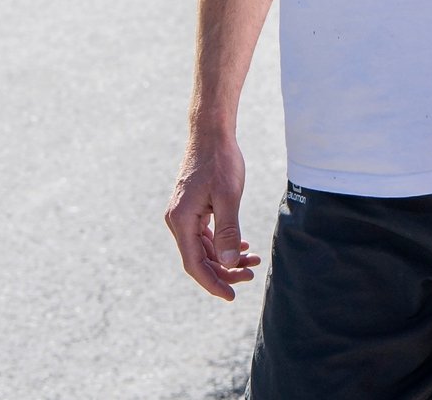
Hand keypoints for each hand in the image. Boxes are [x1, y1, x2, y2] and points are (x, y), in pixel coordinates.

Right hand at [163, 131, 260, 300]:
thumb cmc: (221, 162)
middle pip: (200, 258)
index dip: (213, 282)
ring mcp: (184, 215)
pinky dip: (223, 242)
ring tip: (253, 260)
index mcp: (181, 221)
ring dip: (226, 257)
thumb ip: (228, 230)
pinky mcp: (193, 208)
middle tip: (252, 274)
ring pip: (204, 247)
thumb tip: (227, 262)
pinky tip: (242, 245)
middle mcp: (178, 221)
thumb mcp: (228, 196)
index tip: (232, 296)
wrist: (212, 134)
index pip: (195, 264)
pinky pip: (206, 234)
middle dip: (225, 270)